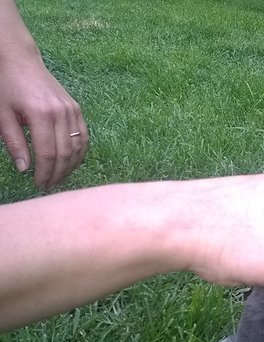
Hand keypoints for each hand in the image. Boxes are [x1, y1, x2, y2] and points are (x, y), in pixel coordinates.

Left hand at [0, 58, 88, 188]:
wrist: (19, 60)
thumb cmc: (6, 86)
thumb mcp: (2, 115)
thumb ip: (14, 142)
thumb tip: (24, 168)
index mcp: (40, 114)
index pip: (47, 152)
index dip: (44, 172)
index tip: (39, 184)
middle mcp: (61, 113)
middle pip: (64, 153)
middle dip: (57, 173)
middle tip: (48, 185)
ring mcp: (72, 110)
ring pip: (77, 147)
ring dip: (70, 166)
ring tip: (59, 177)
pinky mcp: (76, 109)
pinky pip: (83, 136)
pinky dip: (80, 152)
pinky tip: (72, 162)